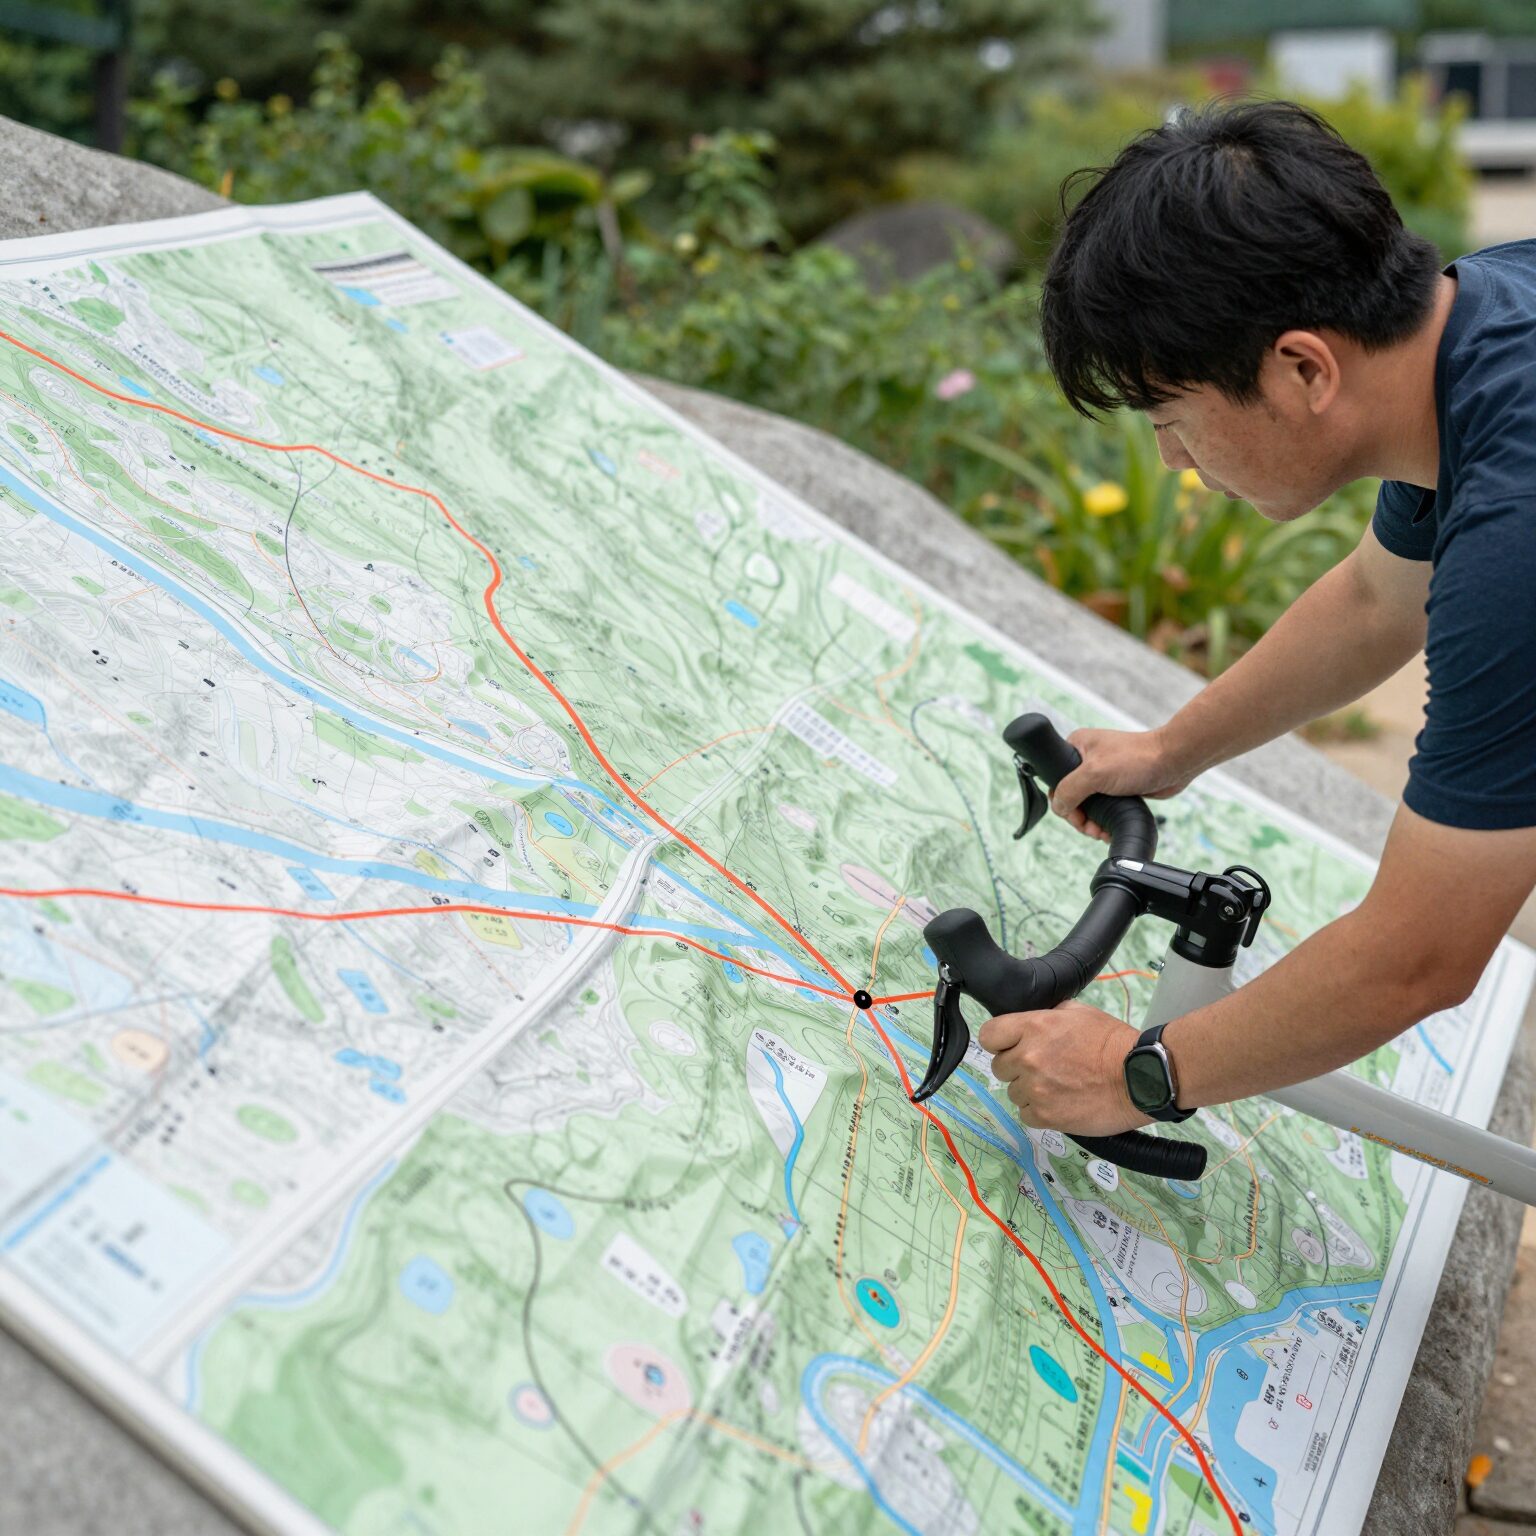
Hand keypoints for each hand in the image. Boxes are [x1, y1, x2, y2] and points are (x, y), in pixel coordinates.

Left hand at [979, 1001, 1147, 1134]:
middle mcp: (1028, 1058)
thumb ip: (1048, 1015)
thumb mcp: (1078, 1012)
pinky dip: (1039, 1111)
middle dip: (1016, 1067)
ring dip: (1029, 1090)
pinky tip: (1059, 1103)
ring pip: (1013, 1092)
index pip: (989, 1035)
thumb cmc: (1113, 1042)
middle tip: (1042, 1067)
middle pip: (999, 1067)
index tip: (1010, 1046)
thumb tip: (1033, 1020)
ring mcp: (1035, 1089)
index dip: (999, 1041)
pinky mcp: (1045, 1116)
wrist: (1139, 1078)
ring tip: (1057, 1086)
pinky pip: (1025, 1114)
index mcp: (1033, 1027)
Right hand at [1051, 726, 1193, 842]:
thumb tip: (1058, 807)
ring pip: (1086, 805)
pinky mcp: (1117, 787)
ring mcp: (1102, 774)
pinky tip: (1108, 830)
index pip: (1056, 780)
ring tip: (1101, 833)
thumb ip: (1070, 790)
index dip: (1063, 802)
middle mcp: (1087, 760)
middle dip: (1079, 818)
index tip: (1077, 816)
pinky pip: (1103, 808)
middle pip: (1070, 797)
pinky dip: (1104, 821)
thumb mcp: (1094, 773)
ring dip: (1091, 823)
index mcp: (1076, 747)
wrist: (1173, 761)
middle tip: (1091, 829)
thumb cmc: (1137, 759)